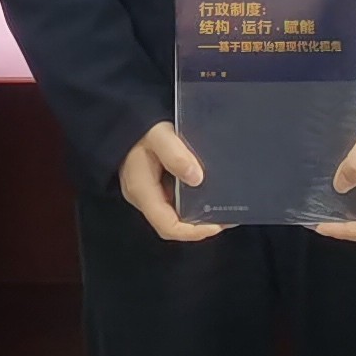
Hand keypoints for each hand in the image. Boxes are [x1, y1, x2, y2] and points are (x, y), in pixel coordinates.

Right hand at [118, 122, 223, 241]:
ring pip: (174, 216)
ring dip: (197, 217)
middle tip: (225, 218)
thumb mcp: (160, 136)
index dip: (192, 232)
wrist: (129, 123)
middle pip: (172, 225)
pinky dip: (192, 205)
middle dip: (199, 227)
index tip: (216, 225)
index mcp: (141, 191)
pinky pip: (174, 203)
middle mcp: (144, 199)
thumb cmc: (142, 129)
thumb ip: (176, 156)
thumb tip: (197, 178)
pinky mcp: (156, 188)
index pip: (167, 226)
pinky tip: (209, 196)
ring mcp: (149, 195)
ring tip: (222, 210)